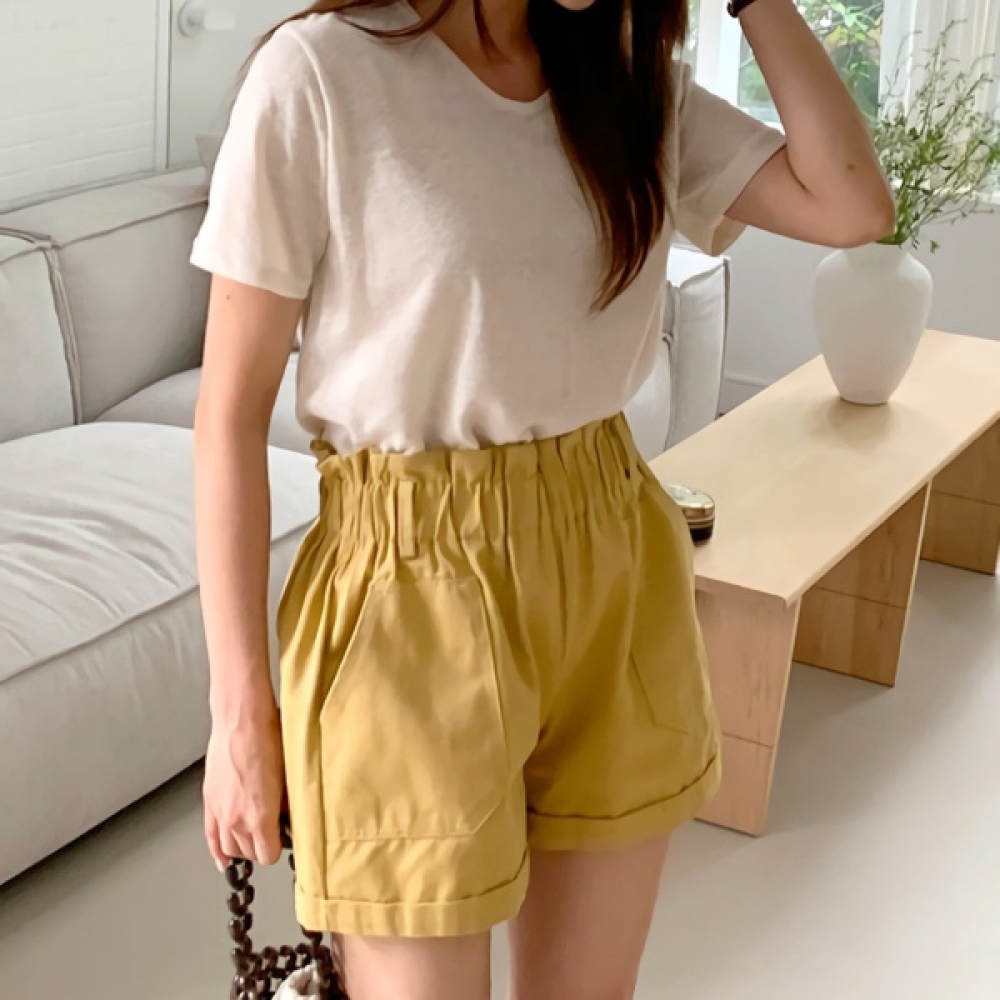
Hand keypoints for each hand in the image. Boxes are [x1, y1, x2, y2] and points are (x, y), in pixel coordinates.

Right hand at [204, 687, 284, 870]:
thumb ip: (286, 804)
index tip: (284, 838)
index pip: (268, 854)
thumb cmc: (268, 740)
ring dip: (242, 847)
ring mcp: (220, 812)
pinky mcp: (209, 801)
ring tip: (254, 840)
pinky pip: (211, 836)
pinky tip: (223, 861)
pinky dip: (217, 851)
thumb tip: (287, 816)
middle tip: (272, 834)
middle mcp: (237, 820)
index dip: (278, 847)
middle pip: (249, 853)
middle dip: (262, 846)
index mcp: (260, 817)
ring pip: (229, 848)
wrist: (241, 721)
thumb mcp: (287, 776)